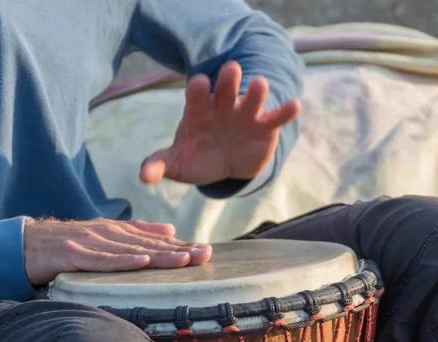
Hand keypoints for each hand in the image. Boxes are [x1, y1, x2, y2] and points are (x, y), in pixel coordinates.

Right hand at [23, 218, 211, 284]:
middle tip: (205, 254)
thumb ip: (137, 232)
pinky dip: (121, 261)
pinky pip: (100, 260)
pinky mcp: (72, 254)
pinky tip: (140, 261)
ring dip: (158, 254)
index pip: (154, 239)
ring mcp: (90, 242)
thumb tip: (170, 228)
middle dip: (179, 249)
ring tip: (184, 259)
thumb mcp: (105, 236)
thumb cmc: (68, 243)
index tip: (206, 251)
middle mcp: (108, 233)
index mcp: (117, 231)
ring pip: (129, 250)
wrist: (26, 243)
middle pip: (148, 243)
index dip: (180, 245)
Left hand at [139, 60, 299, 185]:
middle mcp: (222, 108)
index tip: (199, 84)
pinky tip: (294, 105)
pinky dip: (284, 111)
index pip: (196, 96)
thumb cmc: (197, 159)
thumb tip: (143, 177)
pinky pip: (274, 117)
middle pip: (224, 90)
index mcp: (198, 112)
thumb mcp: (176, 164)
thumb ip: (159, 165)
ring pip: (251, 99)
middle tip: (231, 68)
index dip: (198, 90)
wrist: (224, 168)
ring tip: (260, 84)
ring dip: (256, 91)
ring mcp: (244, 116)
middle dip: (227, 80)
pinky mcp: (264, 128)